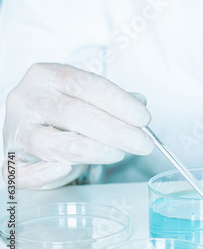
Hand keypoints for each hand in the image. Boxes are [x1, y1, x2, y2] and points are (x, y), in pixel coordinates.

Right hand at [2, 63, 153, 188]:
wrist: (32, 127)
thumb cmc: (63, 112)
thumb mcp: (87, 98)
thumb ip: (113, 101)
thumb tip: (140, 104)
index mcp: (47, 75)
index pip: (85, 85)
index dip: (118, 102)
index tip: (143, 118)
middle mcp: (26, 98)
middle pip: (72, 114)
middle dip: (114, 130)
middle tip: (142, 142)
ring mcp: (13, 129)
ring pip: (50, 142)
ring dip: (91, 150)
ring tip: (118, 154)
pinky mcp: (8, 158)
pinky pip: (23, 172)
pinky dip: (46, 173)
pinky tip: (67, 169)